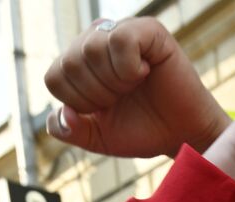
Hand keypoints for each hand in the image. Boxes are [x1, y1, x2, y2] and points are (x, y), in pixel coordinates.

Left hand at [44, 17, 227, 157]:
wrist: (180, 135)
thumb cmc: (141, 130)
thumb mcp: (96, 137)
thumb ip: (69, 131)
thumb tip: (62, 113)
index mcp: (79, 62)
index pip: (53, 77)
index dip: (78, 103)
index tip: (105, 109)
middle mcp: (96, 40)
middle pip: (69, 63)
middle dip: (96, 95)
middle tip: (123, 98)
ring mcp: (121, 30)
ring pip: (91, 49)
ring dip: (114, 82)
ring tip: (134, 86)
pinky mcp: (148, 30)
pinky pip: (120, 39)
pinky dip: (129, 67)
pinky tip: (145, 72)